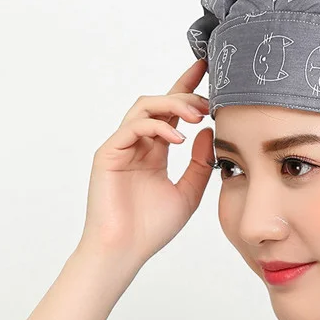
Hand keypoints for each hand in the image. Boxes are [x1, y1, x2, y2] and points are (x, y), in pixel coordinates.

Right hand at [78, 59, 213, 264]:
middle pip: (160, 103)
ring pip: (145, 107)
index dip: (188, 88)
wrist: (125, 251)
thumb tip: (211, 132)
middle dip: (186, 95)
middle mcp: (138, 145)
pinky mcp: (108, 153)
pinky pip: (134, 127)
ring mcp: (121, 147)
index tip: (207, 69)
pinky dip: (157, 127)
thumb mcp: (189, 193)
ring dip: (173, 105)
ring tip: (197, 114)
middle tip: (210, 100)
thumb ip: (201, 164)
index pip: (172, 113)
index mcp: (155, 152)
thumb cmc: (152, 228)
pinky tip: (179, 140)